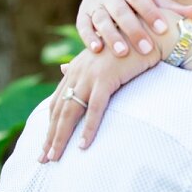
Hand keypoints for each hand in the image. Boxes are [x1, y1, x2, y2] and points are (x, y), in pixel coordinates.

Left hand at [40, 45, 158, 160]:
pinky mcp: (106, 78)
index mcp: (76, 68)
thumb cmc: (129, 44)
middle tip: (43, 159)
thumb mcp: (100, 55)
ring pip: (70, 111)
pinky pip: (95, 109)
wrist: (149, 32)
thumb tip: (62, 69)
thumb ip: (81, 66)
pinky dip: (88, 128)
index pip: (57, 101)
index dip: (50, 124)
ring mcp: (91, 75)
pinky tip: (83, 145)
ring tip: (55, 157)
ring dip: (61, 137)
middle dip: (50, 136)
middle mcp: (78, 71)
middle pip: (58, 110)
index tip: (45, 144)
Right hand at [78, 0, 191, 56]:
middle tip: (147, 49)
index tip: (163, 29)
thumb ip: (171, 7)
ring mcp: (95, 4)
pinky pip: (84, 26)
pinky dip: (89, 37)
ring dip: (111, 36)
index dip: (151, 13)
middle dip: (134, 30)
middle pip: (121, 11)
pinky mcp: (82, 15)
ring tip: (122, 53)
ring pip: (102, 19)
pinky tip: (97, 50)